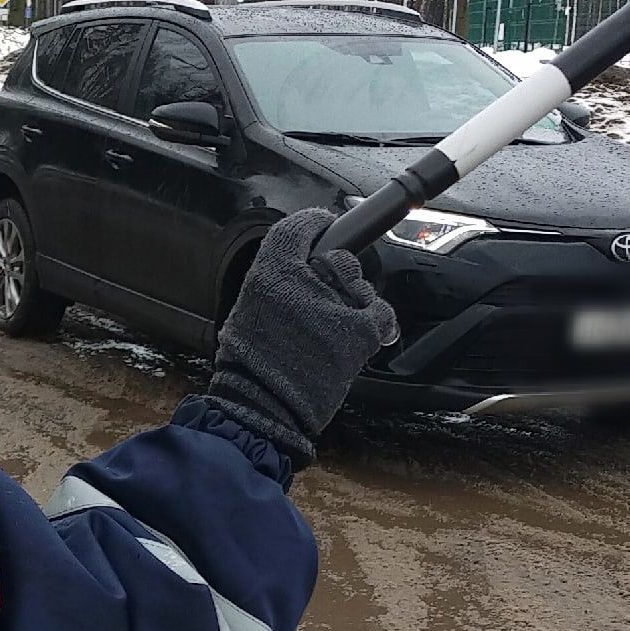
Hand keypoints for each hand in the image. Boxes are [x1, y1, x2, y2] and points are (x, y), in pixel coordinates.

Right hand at [203, 209, 398, 467]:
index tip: (323, 225)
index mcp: (269, 271)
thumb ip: (276, 284)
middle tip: (330, 296)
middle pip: (339, 258)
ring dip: (356, 302)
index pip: (297, 229)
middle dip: (340, 273)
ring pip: (361, 287)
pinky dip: (377, 322)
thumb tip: (302, 272)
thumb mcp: (248, 310)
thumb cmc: (252, 366)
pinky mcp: (359, 331)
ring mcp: (335, 304)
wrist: (263, 405)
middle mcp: (304, 280)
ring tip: (336, 328)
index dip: (314, 224)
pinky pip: (380, 313)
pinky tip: (364, 333)